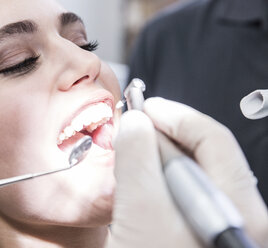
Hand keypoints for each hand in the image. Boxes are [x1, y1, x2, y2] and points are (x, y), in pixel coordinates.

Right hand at [106, 97, 267, 246]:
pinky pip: (182, 192)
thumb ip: (137, 158)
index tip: (146, 107)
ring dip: (157, 160)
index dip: (176, 116)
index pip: (214, 140)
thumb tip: (135, 123)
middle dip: (161, 137)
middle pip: (202, 154)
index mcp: (238, 209)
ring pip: (189, 173)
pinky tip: (139, 186)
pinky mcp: (201, 227)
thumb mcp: (139, 211)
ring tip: (130, 159)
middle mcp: (238, 214)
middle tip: (133, 130)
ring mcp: (219, 221)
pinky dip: (158, 180)